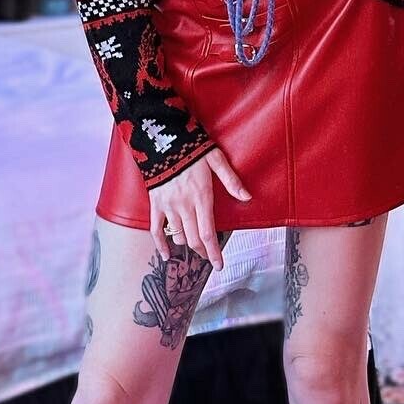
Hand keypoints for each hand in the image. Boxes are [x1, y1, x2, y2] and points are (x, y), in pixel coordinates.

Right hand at [149, 147, 250, 270]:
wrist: (162, 138)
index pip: (209, 233)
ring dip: (188, 245)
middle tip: (210, 258)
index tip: (219, 265)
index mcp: (201, 197)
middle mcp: (185, 206)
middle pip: (195, 238)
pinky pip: (156, 229)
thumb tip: (247, 198)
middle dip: (204, 252)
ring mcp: (168, 206)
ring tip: (195, 247)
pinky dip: (160, 245)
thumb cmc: (192, 147)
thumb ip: (231, 180)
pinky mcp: (155, 203)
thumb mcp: (216, 159)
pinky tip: (166, 256)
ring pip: (179, 236)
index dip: (214, 252)